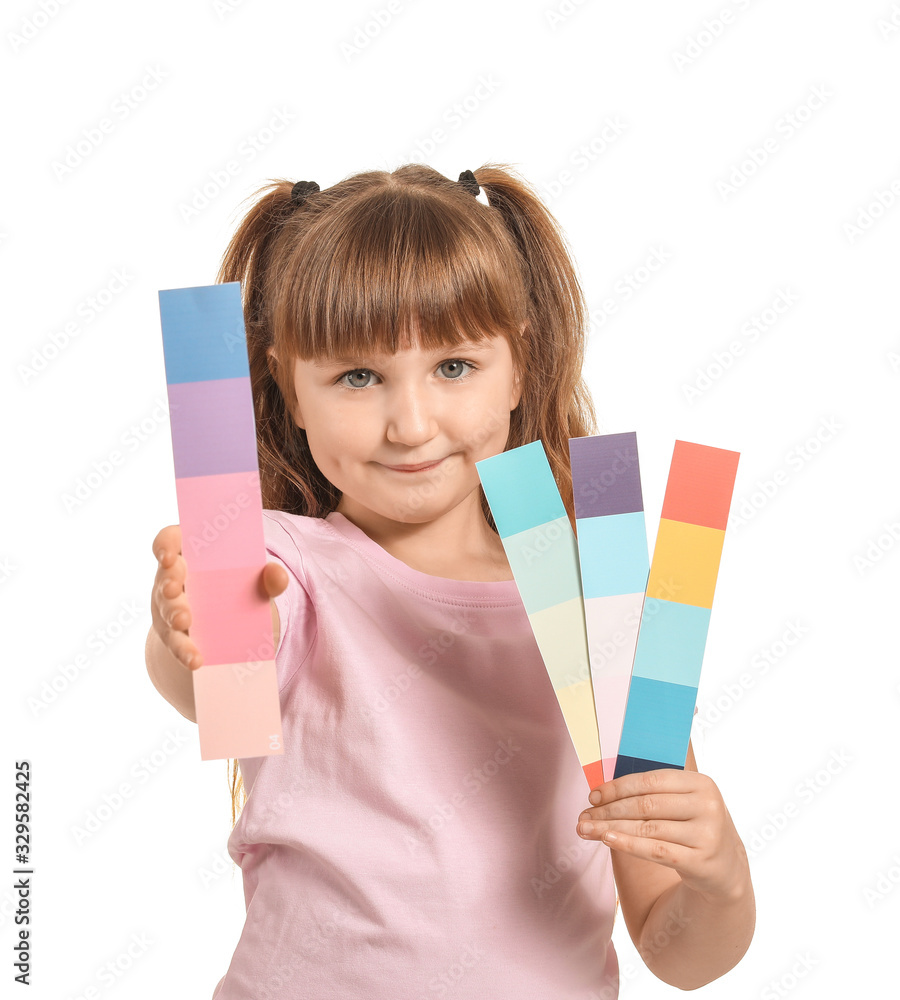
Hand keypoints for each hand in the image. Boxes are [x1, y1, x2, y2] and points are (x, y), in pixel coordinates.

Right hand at [150, 524, 287, 669]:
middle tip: (175, 590)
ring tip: (184, 622)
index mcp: (189, 554)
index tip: (168, 555)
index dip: (165, 545)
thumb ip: (268, 576)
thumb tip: (278, 575)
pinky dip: (185, 651)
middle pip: (166, 577)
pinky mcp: (173, 634)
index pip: (170, 540)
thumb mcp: (252, 579)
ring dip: (173, 615)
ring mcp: (169, 607)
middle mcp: (173, 578)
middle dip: (168, 583)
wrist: (225, 619)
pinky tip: (195, 660)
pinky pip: (176, 643)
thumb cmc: (235, 587)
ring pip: (166, 610)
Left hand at [576, 769, 749, 900]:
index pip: (651, 781)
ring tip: (586, 829)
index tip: (593, 795)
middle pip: (646, 805)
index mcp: (701, 783)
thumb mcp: (684, 803)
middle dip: (609, 810)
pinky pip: (656, 851)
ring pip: (647, 828)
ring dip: (611, 828)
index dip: (618, 787)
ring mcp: (707, 834)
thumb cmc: (693, 827)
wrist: (726, 869)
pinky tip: (607, 840)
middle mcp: (707, 806)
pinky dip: (628, 844)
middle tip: (583, 815)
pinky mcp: (701, 861)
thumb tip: (602, 790)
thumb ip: (653, 792)